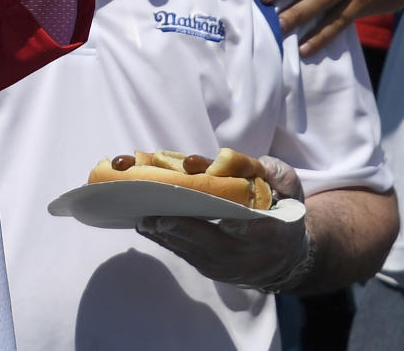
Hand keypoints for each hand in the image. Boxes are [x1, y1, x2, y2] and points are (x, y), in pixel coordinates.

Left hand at [137, 157, 310, 291]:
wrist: (283, 258)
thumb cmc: (282, 212)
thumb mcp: (288, 189)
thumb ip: (275, 174)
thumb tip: (252, 163)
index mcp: (271, 233)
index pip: (248, 229)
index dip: (229, 221)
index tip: (210, 213)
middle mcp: (245, 255)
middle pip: (210, 243)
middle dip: (182, 230)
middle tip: (155, 217)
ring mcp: (225, 266)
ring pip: (192, 251)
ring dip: (165, 235)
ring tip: (142, 218)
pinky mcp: (209, 267)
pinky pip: (185, 253)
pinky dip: (165, 239)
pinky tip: (146, 224)